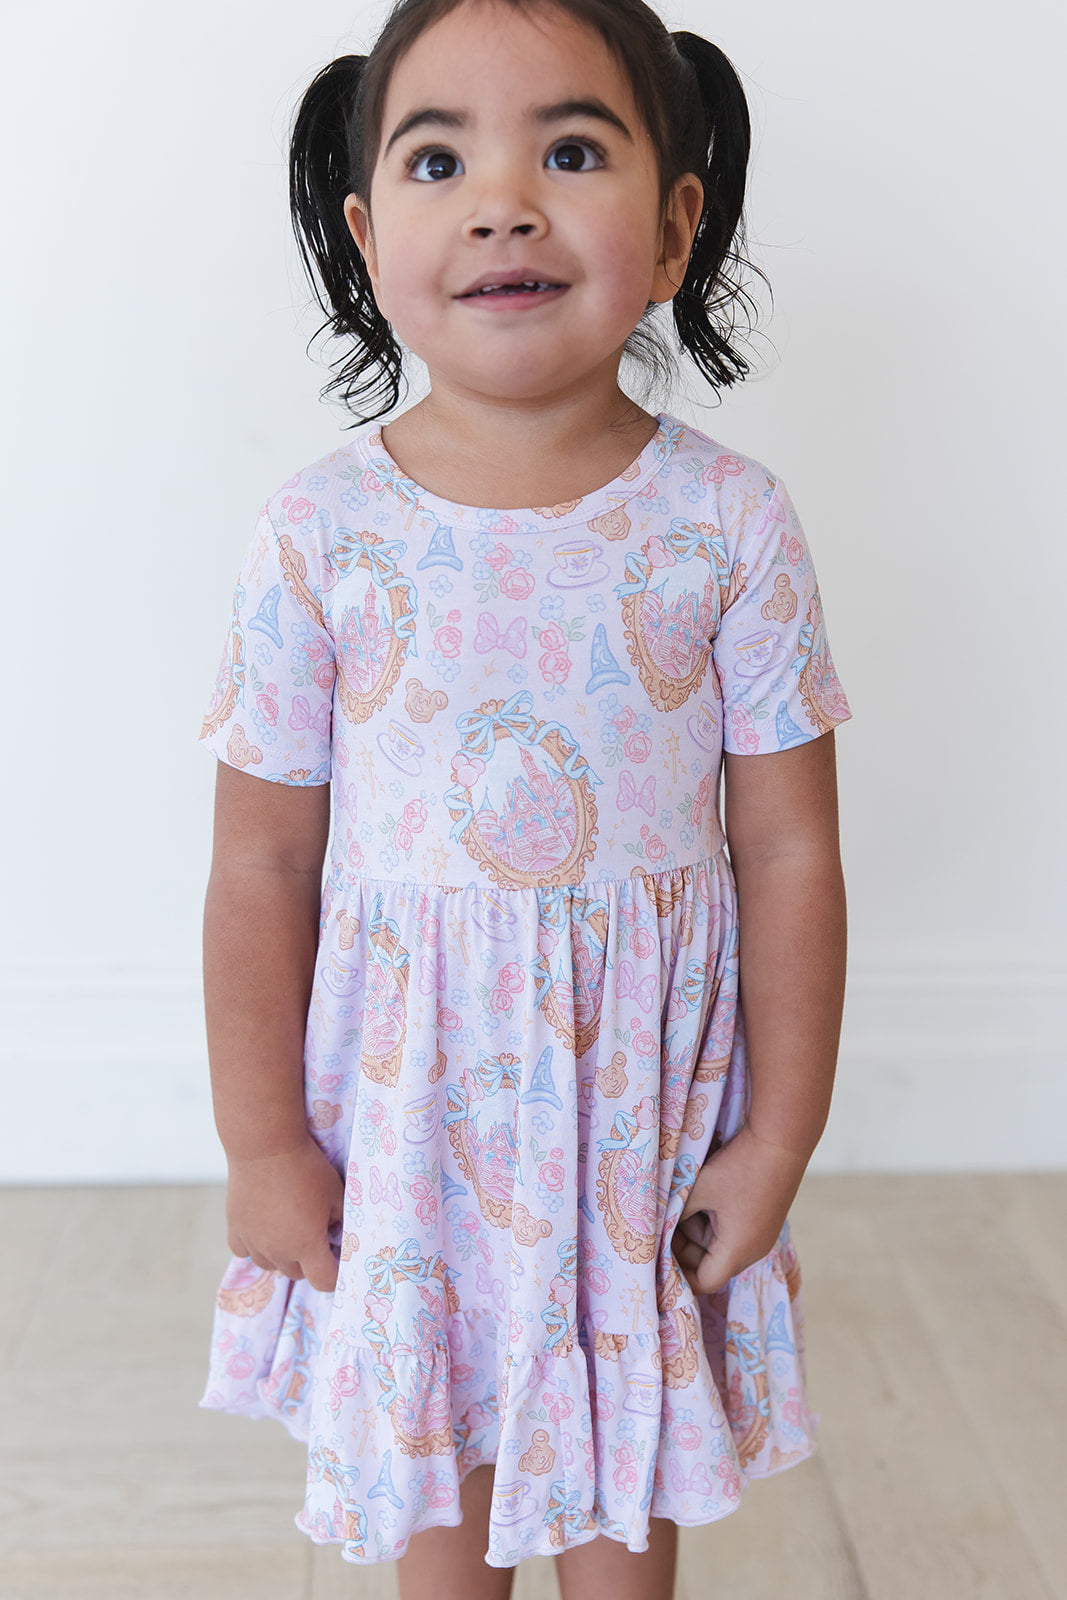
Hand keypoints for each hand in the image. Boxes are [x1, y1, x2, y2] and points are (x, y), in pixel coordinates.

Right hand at [225, 1136, 345, 1292]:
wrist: (265, 1147)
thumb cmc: (306, 1168)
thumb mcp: (335, 1192)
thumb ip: (338, 1219)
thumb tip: (334, 1231)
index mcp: (307, 1246)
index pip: (324, 1281)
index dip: (334, 1277)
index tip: (338, 1263)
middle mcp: (278, 1251)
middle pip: (296, 1273)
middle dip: (309, 1262)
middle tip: (316, 1237)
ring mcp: (253, 1242)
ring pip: (269, 1265)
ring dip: (281, 1255)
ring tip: (289, 1230)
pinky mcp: (235, 1228)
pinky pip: (244, 1251)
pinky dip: (254, 1245)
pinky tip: (262, 1228)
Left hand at [670, 1123, 808, 1295]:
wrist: (782, 1139)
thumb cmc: (740, 1167)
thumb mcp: (699, 1189)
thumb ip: (676, 1211)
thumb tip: (658, 1223)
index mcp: (738, 1251)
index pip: (703, 1281)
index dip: (678, 1272)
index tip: (658, 1252)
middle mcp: (752, 1249)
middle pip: (709, 1262)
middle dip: (684, 1243)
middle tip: (665, 1218)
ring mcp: (759, 1234)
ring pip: (717, 1243)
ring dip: (697, 1225)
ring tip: (683, 1197)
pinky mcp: (761, 1218)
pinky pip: (729, 1228)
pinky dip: (712, 1215)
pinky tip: (701, 1192)